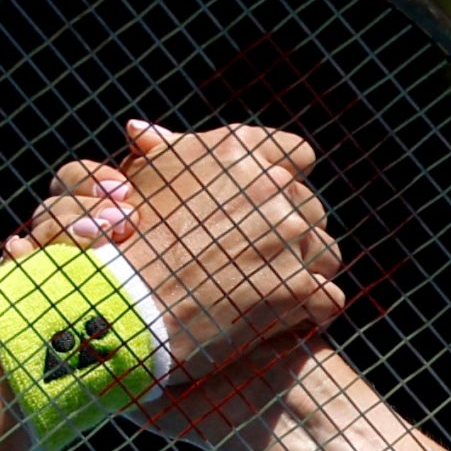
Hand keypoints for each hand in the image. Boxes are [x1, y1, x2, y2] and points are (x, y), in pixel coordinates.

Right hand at [42, 121, 343, 375]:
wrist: (122, 306)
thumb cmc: (125, 241)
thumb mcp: (138, 180)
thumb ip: (157, 151)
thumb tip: (142, 130)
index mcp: (239, 151)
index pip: (295, 155)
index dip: (283, 184)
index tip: (264, 208)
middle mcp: (271, 185)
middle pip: (309, 208)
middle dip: (290, 233)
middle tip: (254, 260)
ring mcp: (289, 236)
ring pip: (324, 252)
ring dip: (303, 271)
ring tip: (265, 292)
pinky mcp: (299, 288)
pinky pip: (328, 299)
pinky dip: (310, 313)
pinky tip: (285, 321)